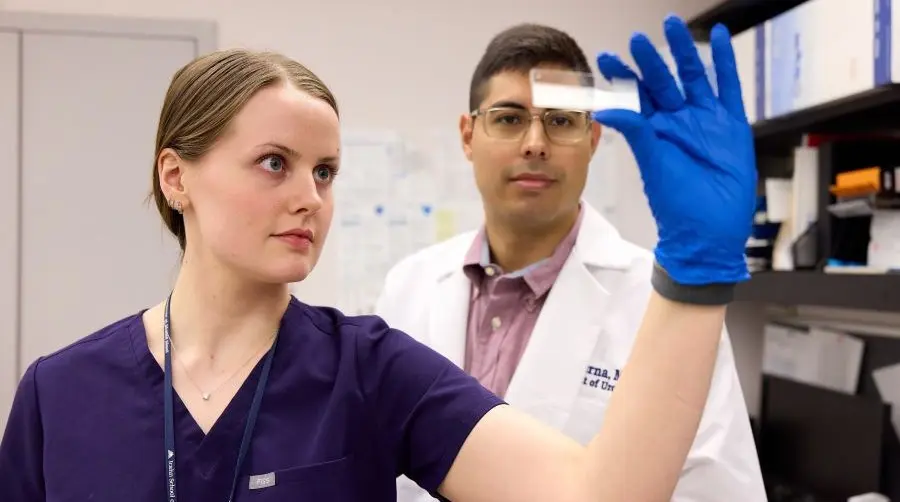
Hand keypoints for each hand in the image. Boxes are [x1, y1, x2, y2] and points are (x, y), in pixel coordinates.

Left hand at [593, 15, 756, 285]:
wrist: (708, 228)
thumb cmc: (676, 203)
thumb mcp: (652, 162)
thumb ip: (635, 131)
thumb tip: (605, 108)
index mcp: (653, 130)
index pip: (633, 96)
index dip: (621, 76)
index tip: (605, 57)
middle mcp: (677, 120)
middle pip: (663, 80)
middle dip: (651, 58)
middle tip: (639, 37)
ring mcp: (704, 119)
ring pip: (693, 76)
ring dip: (685, 50)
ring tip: (673, 24)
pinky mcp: (731, 123)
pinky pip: (728, 85)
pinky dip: (725, 60)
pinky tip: (719, 36)